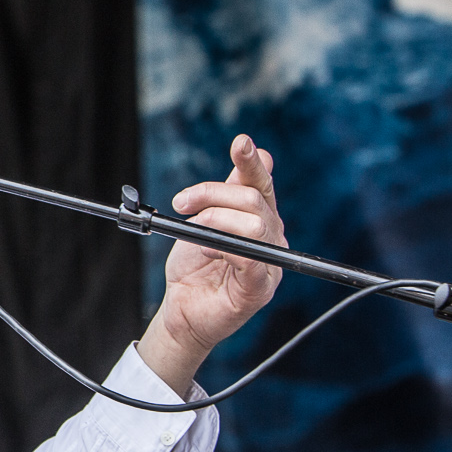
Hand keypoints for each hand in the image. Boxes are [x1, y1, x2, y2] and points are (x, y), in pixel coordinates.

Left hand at [137, 134, 285, 391]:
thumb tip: (260, 155)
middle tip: (182, 204)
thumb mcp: (202, 222)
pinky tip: (206, 249)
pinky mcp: (261, 288)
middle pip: (255, 199)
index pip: (261, 185)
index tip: (241, 142)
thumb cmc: (192, 268)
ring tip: (194, 234)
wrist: (180, 309)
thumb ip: (225, 194)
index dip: (252, 163)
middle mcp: (272, 239)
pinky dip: (223, 246)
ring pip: (255, 223)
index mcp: (259, 220)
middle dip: (212, 194)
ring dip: (215, 220)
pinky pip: (252, 258)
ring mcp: (270, 264)